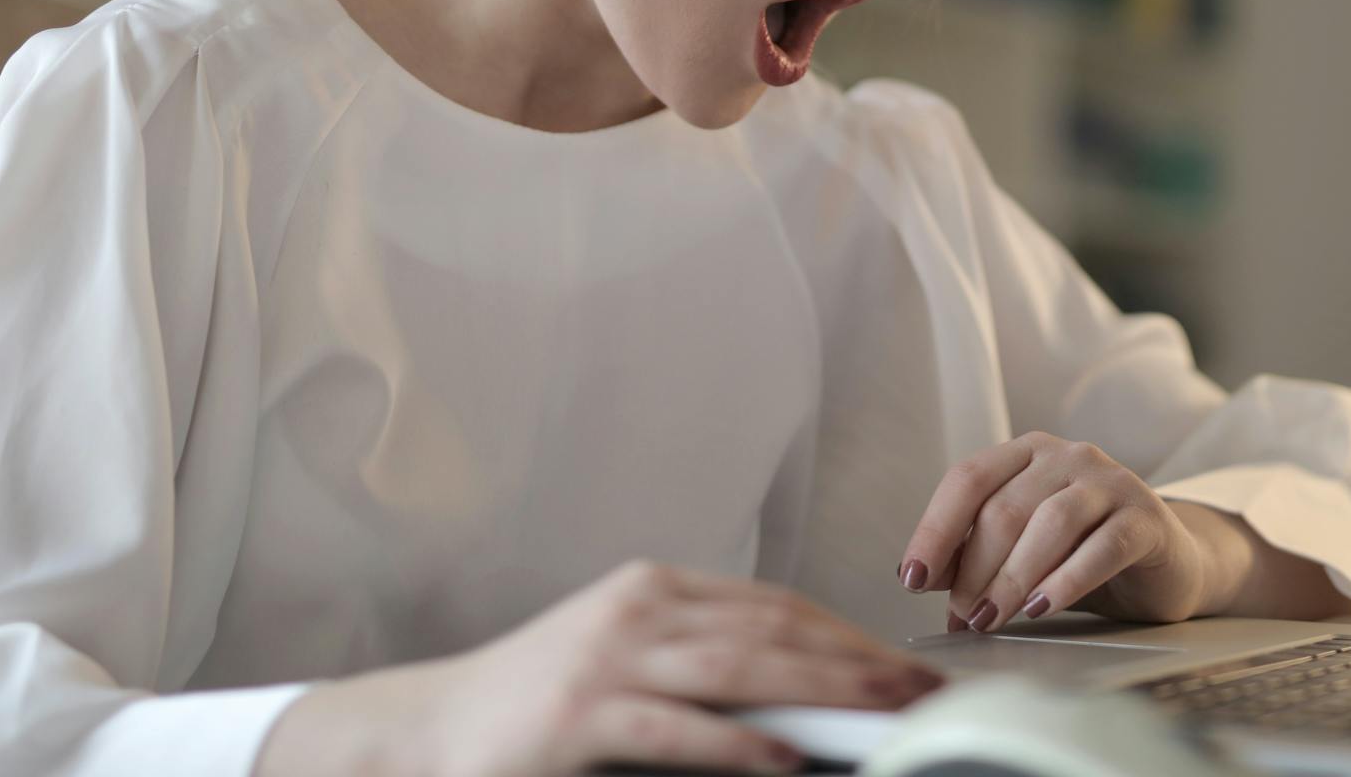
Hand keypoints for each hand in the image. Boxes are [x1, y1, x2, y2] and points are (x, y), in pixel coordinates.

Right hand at [255, 559, 944, 776]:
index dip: (848, 633)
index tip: (905, 666)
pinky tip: (790, 758)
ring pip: (743, 666)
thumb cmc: (529, 710)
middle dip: (860, 659)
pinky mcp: (581, 714)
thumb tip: (797, 707)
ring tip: (889, 715)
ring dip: (828, 691)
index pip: (775, 604)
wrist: (423, 732)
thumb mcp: (625, 669)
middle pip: (774, 628)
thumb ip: (702, 673)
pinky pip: (681, 728)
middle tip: (927, 689)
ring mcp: (608, 657)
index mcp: (655, 590)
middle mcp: (639, 609)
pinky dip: (743, 743)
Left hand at [896, 431, 1224, 633]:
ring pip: (1050, 523)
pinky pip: (1102, 546)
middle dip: (975, 569)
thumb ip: (974, 554)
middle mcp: (1068, 455)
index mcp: (1028, 452)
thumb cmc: (1083, 554)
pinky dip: (1066, 579)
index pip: (969, 478)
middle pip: (1006, 508)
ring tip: (993, 619)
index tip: (913, 578)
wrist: (1167, 563)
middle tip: (963, 617)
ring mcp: (1111, 481)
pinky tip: (1041, 607)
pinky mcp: (1147, 517)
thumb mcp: (1022, 550)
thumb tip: (918, 576)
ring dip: (1012, 577)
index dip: (935, 528)